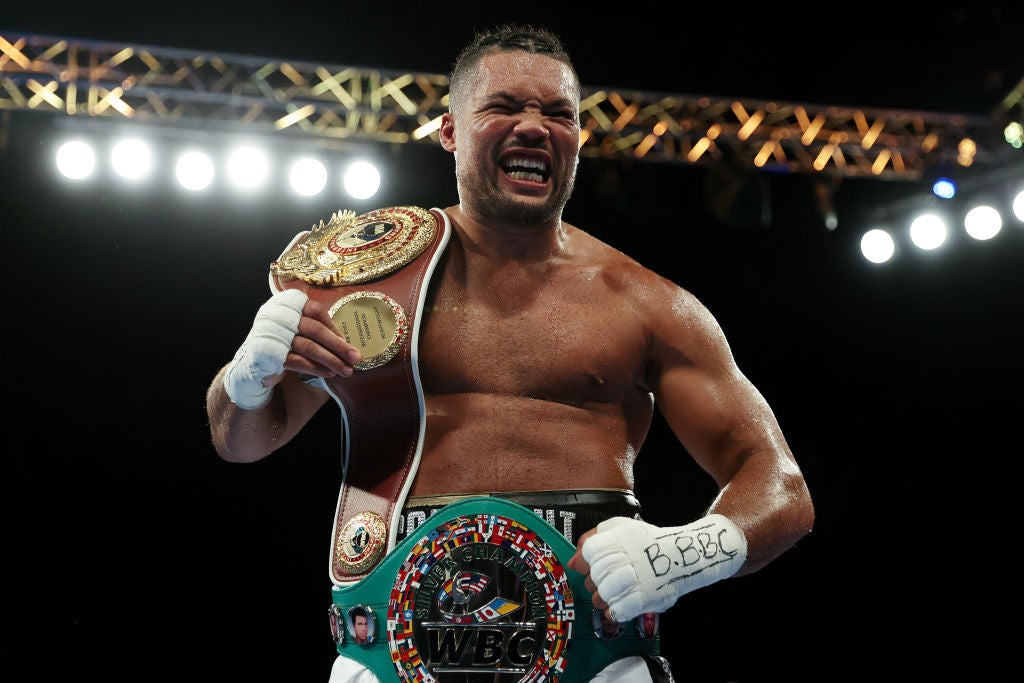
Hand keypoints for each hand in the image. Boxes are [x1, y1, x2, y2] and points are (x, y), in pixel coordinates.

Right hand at [222, 289, 360, 408]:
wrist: (253, 363)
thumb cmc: (283, 344)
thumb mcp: (299, 331)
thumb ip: (318, 330)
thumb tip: (347, 344)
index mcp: (287, 303)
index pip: (316, 311)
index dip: (334, 327)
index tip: (347, 342)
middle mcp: (277, 315)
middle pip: (314, 329)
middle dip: (338, 346)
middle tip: (355, 358)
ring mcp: (272, 334)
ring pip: (308, 347)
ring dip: (330, 360)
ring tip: (345, 370)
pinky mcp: (269, 353)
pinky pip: (298, 361)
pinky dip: (316, 368)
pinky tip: (328, 373)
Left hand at [568, 514, 746, 621]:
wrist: (680, 555)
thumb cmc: (646, 542)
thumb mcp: (619, 527)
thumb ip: (591, 539)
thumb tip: (574, 562)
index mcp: (617, 538)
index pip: (587, 553)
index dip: (585, 562)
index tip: (590, 566)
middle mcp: (624, 558)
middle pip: (593, 577)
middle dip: (595, 581)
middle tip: (608, 578)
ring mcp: (634, 579)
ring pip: (601, 596)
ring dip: (603, 597)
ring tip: (615, 591)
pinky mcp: (643, 598)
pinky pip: (617, 611)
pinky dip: (614, 611)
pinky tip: (620, 604)